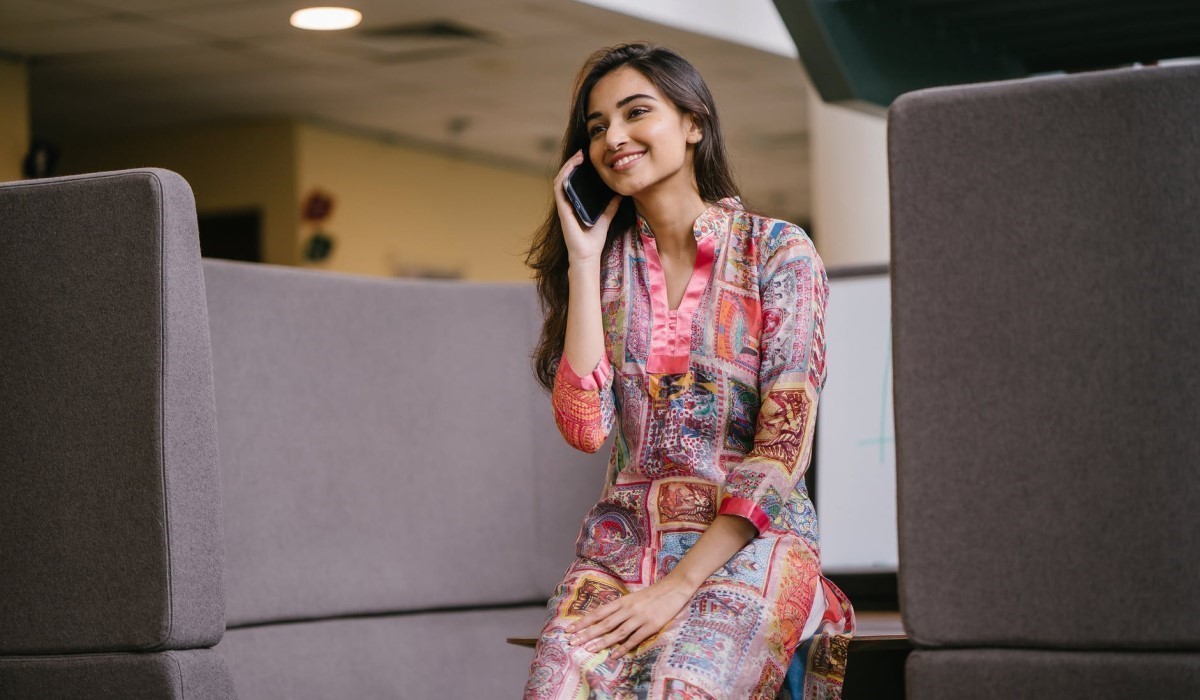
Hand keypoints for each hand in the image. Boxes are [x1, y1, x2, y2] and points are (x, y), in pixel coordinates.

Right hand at [552, 149, 622, 264]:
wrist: (588, 254)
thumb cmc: (594, 239)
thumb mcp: (606, 218)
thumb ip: (611, 206)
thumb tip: (620, 193)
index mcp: (576, 203)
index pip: (574, 181)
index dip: (578, 168)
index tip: (588, 157)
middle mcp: (568, 202)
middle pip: (567, 177)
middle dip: (573, 162)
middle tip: (583, 152)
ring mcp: (563, 205)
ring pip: (561, 179)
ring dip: (568, 166)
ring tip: (578, 156)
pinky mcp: (562, 209)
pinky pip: (559, 188)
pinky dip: (564, 176)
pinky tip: (571, 168)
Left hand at [565, 575, 694, 660]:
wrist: (674, 587)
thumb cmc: (653, 593)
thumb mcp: (633, 597)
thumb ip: (620, 607)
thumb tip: (604, 619)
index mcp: (623, 601)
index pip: (599, 612)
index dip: (584, 621)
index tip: (570, 628)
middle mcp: (628, 609)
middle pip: (604, 623)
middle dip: (587, 633)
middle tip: (572, 641)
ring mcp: (639, 618)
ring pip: (617, 632)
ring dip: (602, 642)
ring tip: (588, 649)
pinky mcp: (651, 626)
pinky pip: (634, 639)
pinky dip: (624, 648)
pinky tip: (615, 655)